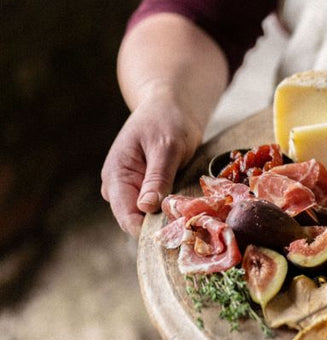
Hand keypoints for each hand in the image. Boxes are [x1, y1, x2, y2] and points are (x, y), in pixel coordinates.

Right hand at [101, 97, 202, 236]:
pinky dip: (174, 210)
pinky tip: (192, 207)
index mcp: (116, 176)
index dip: (151, 229)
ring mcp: (132, 190)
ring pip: (149, 218)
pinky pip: (158, 209)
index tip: (179, 232)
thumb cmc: (168, 121)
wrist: (171, 107)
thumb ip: (157, 177)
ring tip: (196, 214)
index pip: (127, 217)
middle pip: (138, 222)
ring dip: (171, 218)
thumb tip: (147, 208)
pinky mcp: (147, 191)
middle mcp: (119, 188)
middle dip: (164, 225)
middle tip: (194, 225)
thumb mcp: (167, 147)